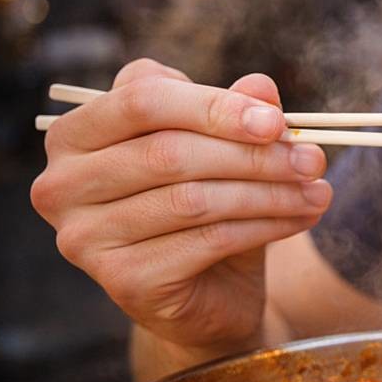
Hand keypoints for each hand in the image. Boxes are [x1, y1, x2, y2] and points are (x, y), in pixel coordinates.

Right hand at [30, 59, 331, 349]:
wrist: (209, 293)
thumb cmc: (208, 205)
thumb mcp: (226, 149)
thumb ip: (236, 112)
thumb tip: (261, 87)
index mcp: (76, 134)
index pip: (142, 99)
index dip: (215, 106)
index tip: (276, 121)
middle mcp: (64, 184)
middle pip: (169, 152)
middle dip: (253, 154)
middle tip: (314, 159)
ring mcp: (85, 237)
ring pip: (193, 199)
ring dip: (269, 192)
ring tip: (318, 190)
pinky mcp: (122, 280)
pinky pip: (206, 241)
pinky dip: (265, 226)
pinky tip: (301, 218)